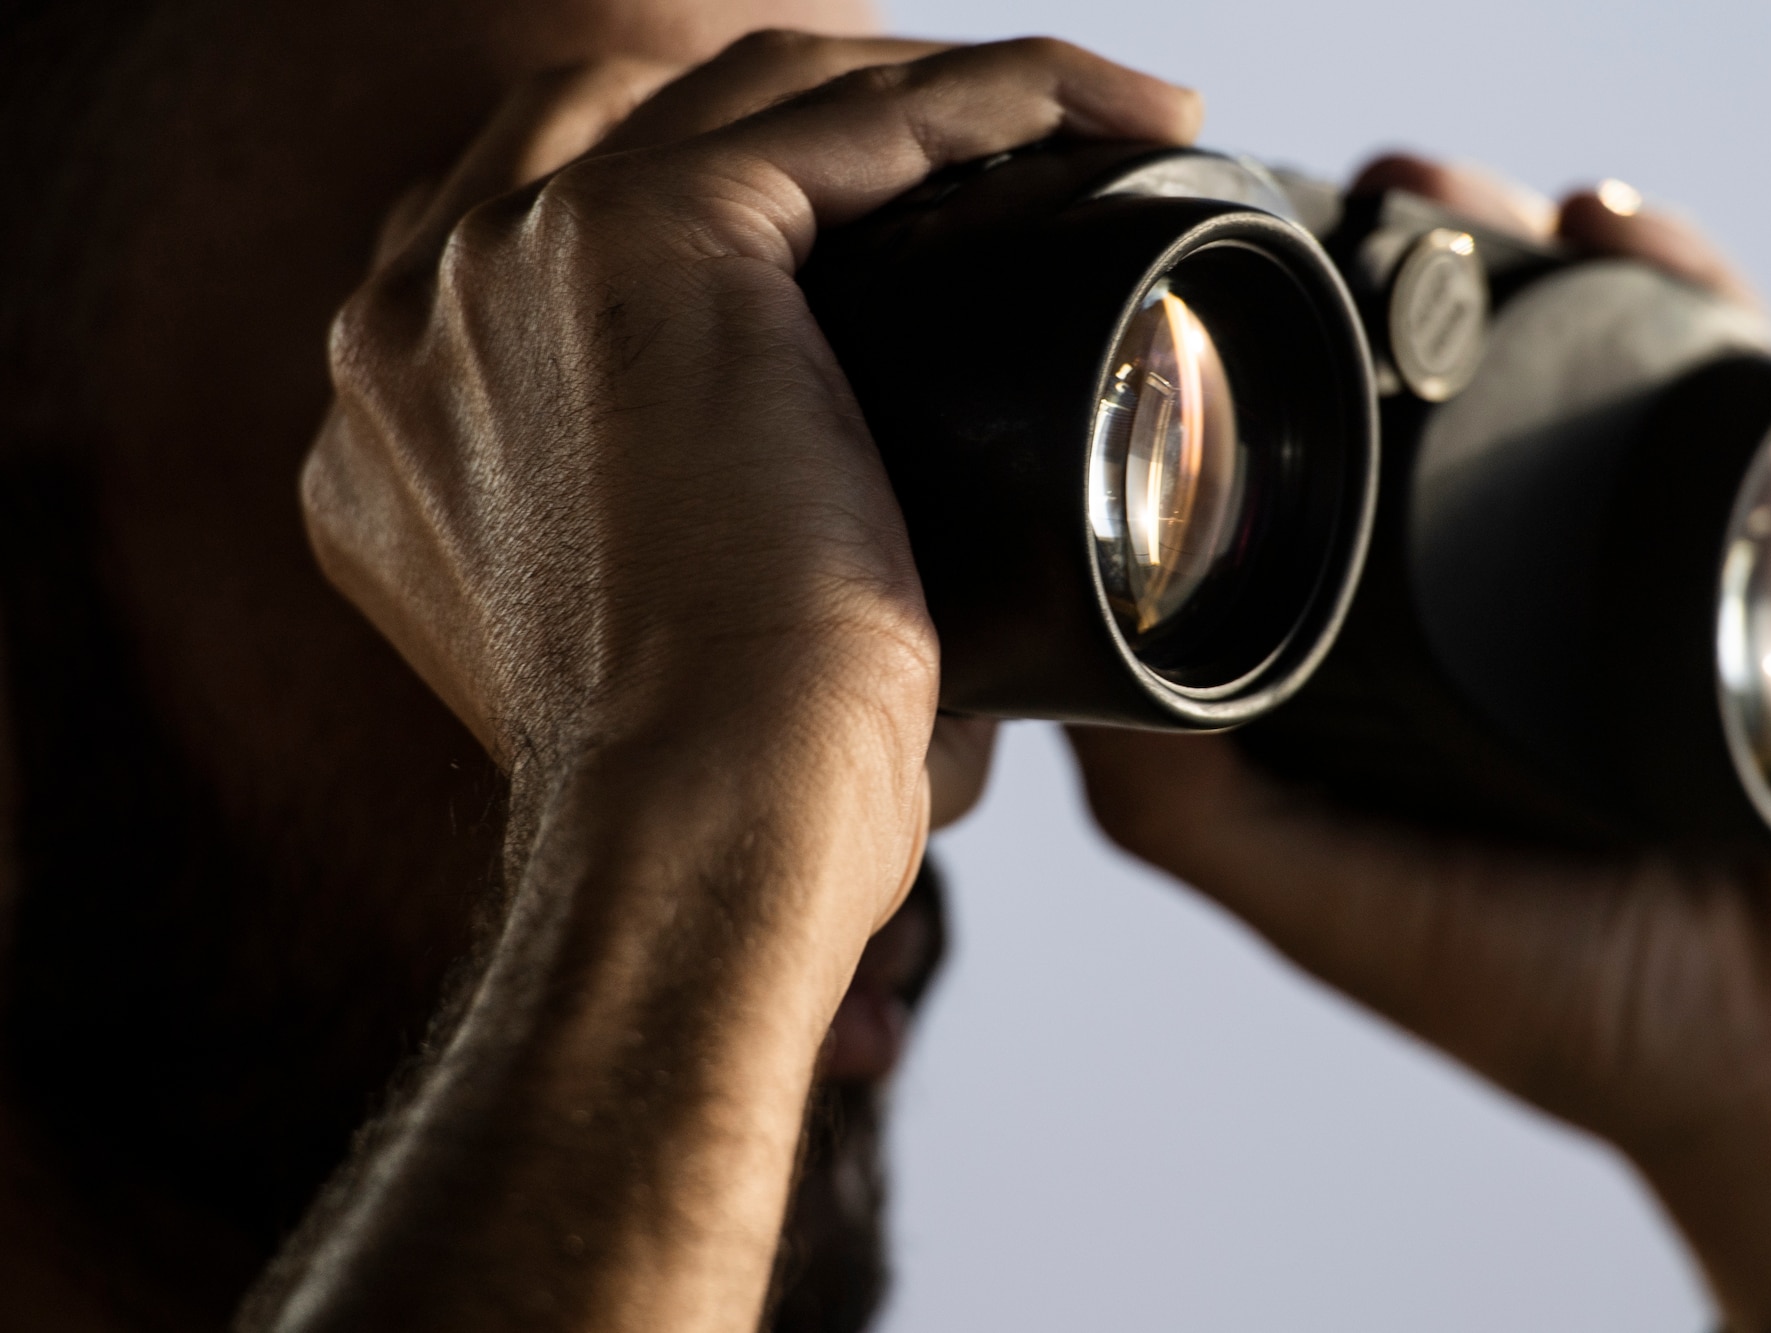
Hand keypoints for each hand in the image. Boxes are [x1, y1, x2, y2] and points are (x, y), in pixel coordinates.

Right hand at [264, 36, 1199, 1332]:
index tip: (910, 220)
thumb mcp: (688, 648)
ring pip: (763, 90)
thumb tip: (945, 598)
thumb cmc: (724, 787)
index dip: (750, 189)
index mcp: (413, 405)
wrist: (702, 835)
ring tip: (1098, 129)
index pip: (576, 210)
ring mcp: (514, 255)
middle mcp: (421, 308)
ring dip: (942, 90)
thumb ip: (733, 560)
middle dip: (837, 117)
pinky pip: (854, 110)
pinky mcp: (638, 235)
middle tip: (1008, 170)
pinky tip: (1122, 110)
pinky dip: (1009, 94)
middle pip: (660, 118)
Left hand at [1071, 158, 1770, 1332]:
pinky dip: (1665, 280)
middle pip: (1424, 389)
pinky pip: (1708, 369)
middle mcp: (1490, 586)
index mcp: (1382, 656)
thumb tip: (1057, 674)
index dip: (1254, 383)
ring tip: (1441, 199)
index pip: (1305, 479)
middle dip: (1375, 284)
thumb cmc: (1567, 1001)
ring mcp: (1622, 548)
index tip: (1204, 303)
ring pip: (1550, 355)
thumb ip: (1188, 810)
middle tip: (1339, 214)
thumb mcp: (1331, 907)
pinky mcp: (1754, 528)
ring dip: (1492, 253)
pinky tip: (1605, 228)